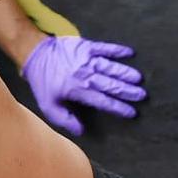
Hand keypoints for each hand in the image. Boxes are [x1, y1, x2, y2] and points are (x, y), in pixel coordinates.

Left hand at [19, 37, 145, 136]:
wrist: (35, 54)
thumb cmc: (43, 82)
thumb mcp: (48, 105)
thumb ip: (65, 119)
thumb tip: (81, 131)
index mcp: (78, 90)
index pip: (103, 101)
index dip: (118, 108)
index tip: (132, 112)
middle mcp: (85, 75)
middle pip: (110, 85)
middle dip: (127, 91)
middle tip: (142, 95)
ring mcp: (87, 59)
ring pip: (110, 67)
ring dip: (125, 73)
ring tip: (139, 78)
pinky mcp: (87, 46)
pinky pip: (105, 47)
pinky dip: (117, 49)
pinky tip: (130, 52)